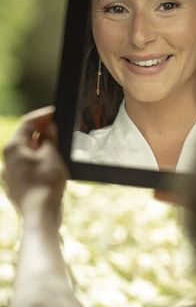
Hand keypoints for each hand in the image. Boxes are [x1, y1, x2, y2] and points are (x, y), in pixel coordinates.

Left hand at [2, 106, 67, 224]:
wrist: (40, 214)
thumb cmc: (46, 183)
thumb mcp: (52, 154)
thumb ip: (50, 138)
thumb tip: (49, 128)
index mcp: (13, 149)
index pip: (27, 123)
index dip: (43, 115)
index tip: (55, 112)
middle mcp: (6, 161)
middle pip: (25, 139)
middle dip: (42, 133)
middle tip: (59, 129)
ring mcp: (9, 175)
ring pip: (26, 155)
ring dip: (41, 148)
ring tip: (58, 148)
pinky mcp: (16, 186)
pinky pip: (27, 168)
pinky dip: (39, 162)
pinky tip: (52, 167)